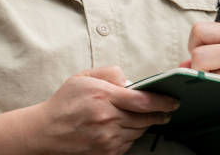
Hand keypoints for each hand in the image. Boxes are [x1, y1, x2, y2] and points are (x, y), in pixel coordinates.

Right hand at [22, 66, 178, 154]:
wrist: (46, 132)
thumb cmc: (65, 102)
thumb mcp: (83, 77)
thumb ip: (109, 73)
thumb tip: (130, 80)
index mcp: (103, 96)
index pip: (143, 100)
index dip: (163, 101)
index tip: (173, 100)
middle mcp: (107, 119)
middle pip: (145, 118)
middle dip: (160, 114)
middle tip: (167, 110)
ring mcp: (107, 139)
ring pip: (139, 131)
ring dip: (145, 124)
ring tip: (143, 116)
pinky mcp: (107, 153)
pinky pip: (129, 143)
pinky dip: (131, 134)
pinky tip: (125, 127)